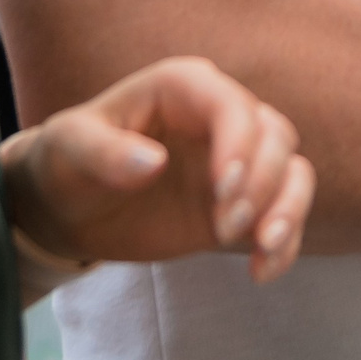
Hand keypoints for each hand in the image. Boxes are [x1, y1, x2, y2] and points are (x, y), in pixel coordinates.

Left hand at [2, 55, 314, 284]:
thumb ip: (106, 152)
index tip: (223, 190)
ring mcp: (236, 159)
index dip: (238, 143)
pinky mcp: (242, 201)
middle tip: (223, 228)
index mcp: (183, 87)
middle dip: (261, 183)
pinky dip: (285, 241)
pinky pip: (285, 212)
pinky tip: (261, 272)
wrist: (70, 206)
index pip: (231, 104)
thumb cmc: (68, 161)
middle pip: (274, 135)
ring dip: (287, 209)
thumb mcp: (71, 147)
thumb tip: (152, 162)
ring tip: (262, 247)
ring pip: (292, 169)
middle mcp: (219, 116)